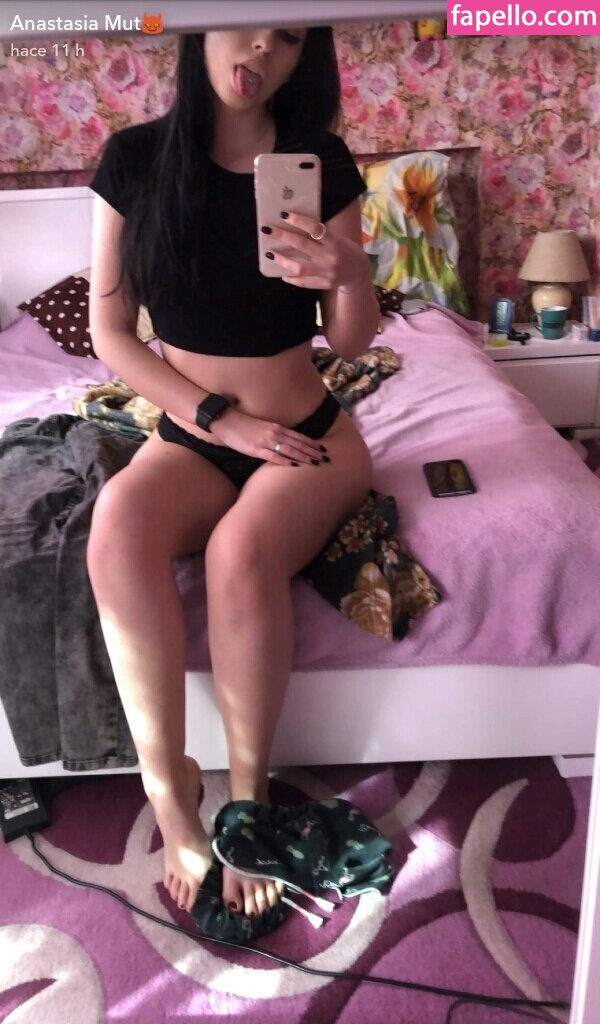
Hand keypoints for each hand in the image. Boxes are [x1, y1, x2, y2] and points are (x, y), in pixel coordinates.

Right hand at [210, 407, 329, 467]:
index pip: (299, 436)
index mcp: (276, 427)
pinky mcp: (255, 449)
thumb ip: (274, 434)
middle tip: (326, 459)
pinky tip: (294, 466)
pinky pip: (273, 456)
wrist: (226, 420)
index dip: (312, 443)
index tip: (323, 449)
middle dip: (313, 452)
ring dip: (303, 457)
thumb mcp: (262, 427)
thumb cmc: (242, 425)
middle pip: (298, 444)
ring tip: (315, 463)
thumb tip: (285, 444)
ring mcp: (265, 441)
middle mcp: (274, 433)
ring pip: (289, 450)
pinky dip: (285, 461)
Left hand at [262, 211, 368, 291]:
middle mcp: (330, 257)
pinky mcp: (323, 284)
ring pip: (299, 267)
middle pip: (302, 245)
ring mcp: (326, 273)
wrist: (359, 273)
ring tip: (270, 254)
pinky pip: (304, 282)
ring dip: (282, 260)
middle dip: (283, 236)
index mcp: (335, 242)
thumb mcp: (337, 239)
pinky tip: (283, 274)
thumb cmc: (346, 250)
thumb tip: (295, 226)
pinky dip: (292, 278)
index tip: (283, 214)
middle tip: (267, 230)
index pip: (315, 228)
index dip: (298, 220)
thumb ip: (320, 235)